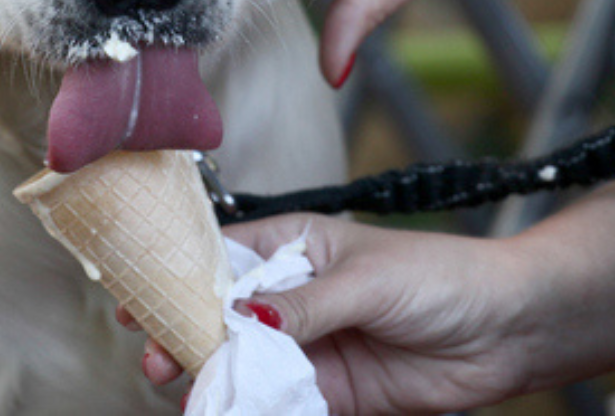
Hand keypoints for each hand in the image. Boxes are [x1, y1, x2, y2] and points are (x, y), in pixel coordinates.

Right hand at [126, 190, 614, 413]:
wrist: (506, 331)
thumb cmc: (435, 277)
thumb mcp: (363, 280)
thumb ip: (304, 306)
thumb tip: (243, 317)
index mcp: (294, 246)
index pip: (223, 256)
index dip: (178, 275)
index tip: (140, 297)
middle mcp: (293, 295)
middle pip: (223, 313)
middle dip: (185, 332)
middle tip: (156, 355)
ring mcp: (309, 344)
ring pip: (245, 360)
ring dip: (214, 376)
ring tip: (182, 391)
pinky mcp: (331, 390)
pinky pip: (281, 400)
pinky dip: (253, 408)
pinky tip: (228, 413)